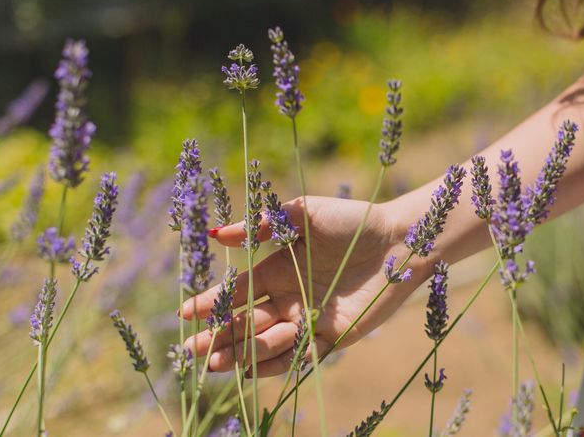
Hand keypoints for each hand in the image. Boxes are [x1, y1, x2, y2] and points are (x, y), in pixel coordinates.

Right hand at [179, 196, 426, 376]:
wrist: (399, 240)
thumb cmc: (352, 221)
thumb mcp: (303, 214)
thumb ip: (263, 225)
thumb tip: (217, 235)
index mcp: (278, 269)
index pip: (236, 292)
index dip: (210, 303)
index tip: (184, 314)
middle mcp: (289, 297)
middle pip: (245, 323)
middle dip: (217, 337)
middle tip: (190, 351)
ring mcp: (309, 319)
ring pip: (267, 343)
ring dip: (242, 353)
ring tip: (216, 362)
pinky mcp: (333, 336)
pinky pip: (300, 356)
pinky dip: (276, 364)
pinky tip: (252, 370)